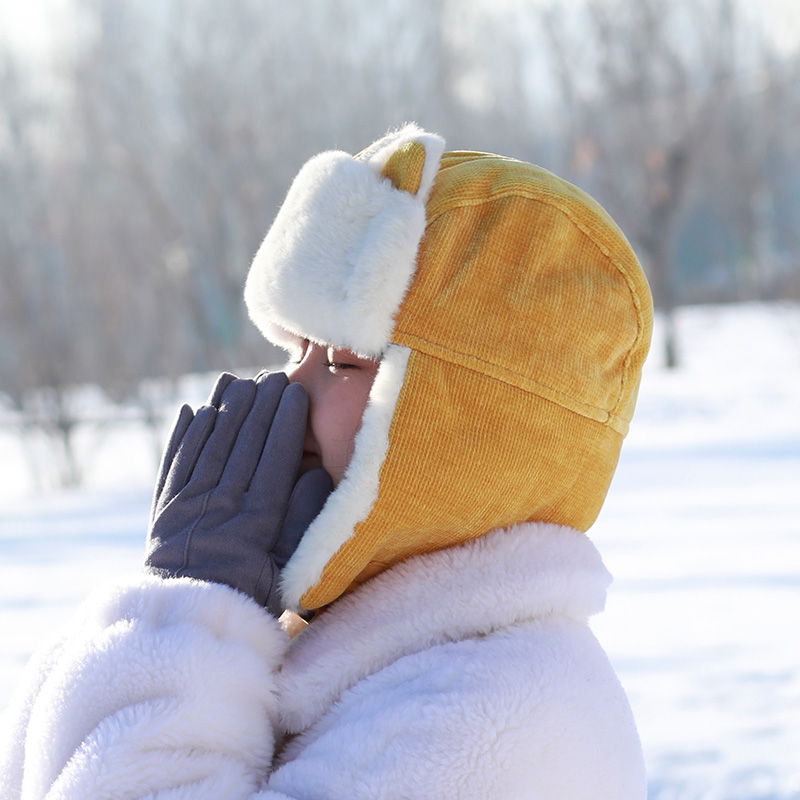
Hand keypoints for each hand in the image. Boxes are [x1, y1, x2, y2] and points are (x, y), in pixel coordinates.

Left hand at [145, 372, 331, 616]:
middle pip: (242, 444)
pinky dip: (183, 434)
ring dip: (224, 410)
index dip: (286, 423)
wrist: (187, 623)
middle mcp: (219, 507)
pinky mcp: (164, 510)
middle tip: (272, 376)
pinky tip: (194, 410)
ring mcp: (187, 506)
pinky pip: (175, 463)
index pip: (274, 459)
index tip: (295, 394)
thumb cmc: (249, 600)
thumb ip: (304, 522)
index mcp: (254, 523)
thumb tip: (316, 474)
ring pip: (208, 446)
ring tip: (237, 380)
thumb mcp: (288, 571)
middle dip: (259, 406)